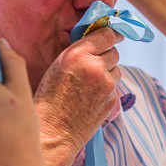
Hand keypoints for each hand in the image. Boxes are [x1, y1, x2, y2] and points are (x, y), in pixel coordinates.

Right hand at [34, 27, 124, 165]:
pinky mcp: (112, 100)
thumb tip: (95, 42)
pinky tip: (90, 98)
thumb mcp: (57, 66)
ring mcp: (106, 85)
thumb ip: (78, 52)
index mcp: (78, 54)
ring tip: (89, 84)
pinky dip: (106, 90)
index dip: (112, 34)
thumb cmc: (48, 98)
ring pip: (116, 70)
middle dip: (107, 55)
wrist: (53, 131)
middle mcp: (95, 67)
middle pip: (114, 52)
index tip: (115, 34)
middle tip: (95, 63)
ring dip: (108, 73)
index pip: (107, 35)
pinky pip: (114, 88)